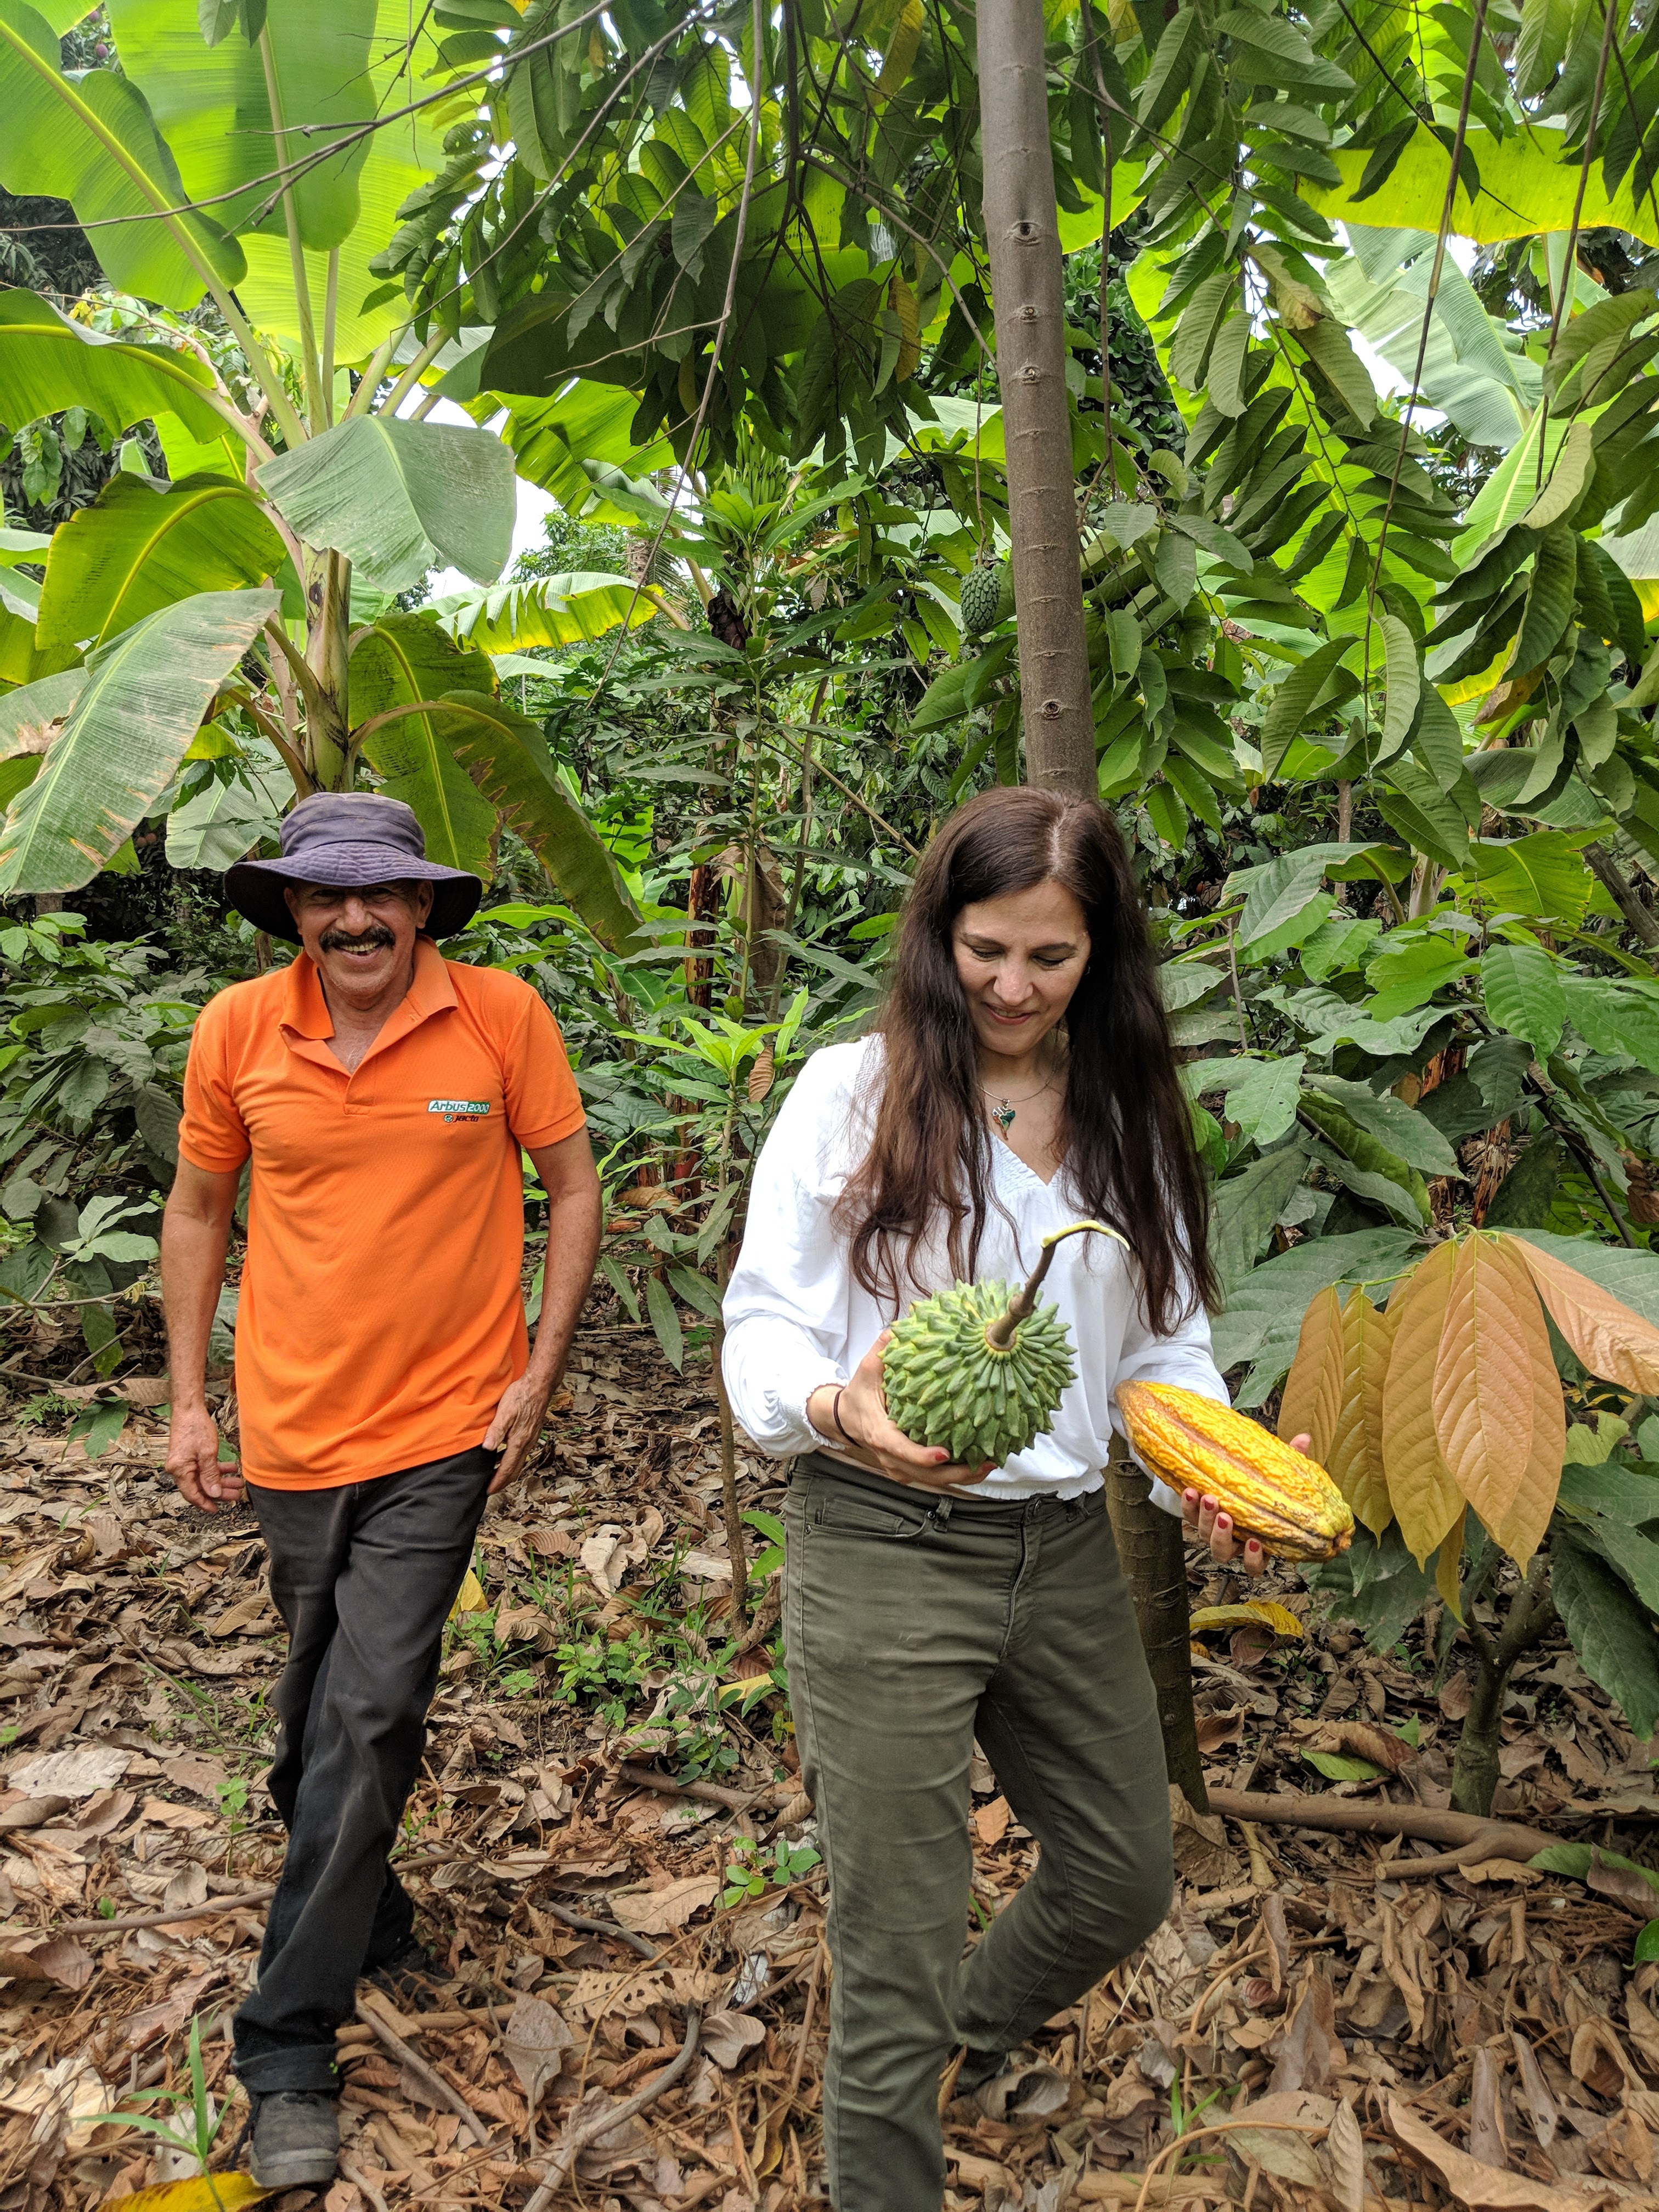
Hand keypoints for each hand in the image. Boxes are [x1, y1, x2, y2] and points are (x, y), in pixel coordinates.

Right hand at [166, 1402, 241, 1513]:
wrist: (188, 1409)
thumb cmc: (196, 1427)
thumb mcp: (208, 1453)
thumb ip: (210, 1475)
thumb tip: (214, 1494)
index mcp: (179, 1470)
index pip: (192, 1495)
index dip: (205, 1504)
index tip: (217, 1509)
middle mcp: (178, 1468)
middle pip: (199, 1487)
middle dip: (219, 1492)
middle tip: (236, 1494)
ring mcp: (183, 1462)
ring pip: (203, 1477)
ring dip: (220, 1480)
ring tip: (237, 1482)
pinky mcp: (188, 1456)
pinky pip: (202, 1467)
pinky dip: (216, 1469)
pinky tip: (230, 1468)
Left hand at [484, 1372, 552, 1492]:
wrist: (540, 1386)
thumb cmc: (521, 1396)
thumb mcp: (505, 1412)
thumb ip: (496, 1431)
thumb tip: (487, 1448)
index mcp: (519, 1441)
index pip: (507, 1468)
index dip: (498, 1481)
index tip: (489, 1491)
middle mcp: (527, 1443)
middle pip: (516, 1470)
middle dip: (504, 1482)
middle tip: (492, 1489)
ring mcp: (531, 1439)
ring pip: (520, 1462)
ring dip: (508, 1472)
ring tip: (497, 1476)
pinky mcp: (532, 1433)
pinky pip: (522, 1453)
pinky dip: (513, 1461)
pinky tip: (505, 1456)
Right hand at [809, 1333, 991, 1492]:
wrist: (843, 1418)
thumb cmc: (859, 1392)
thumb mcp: (867, 1368)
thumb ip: (883, 1348)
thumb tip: (901, 1327)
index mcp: (879, 1433)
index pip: (901, 1450)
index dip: (923, 1456)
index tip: (946, 1452)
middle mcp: (889, 1456)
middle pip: (925, 1474)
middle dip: (957, 1473)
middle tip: (988, 1462)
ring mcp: (897, 1467)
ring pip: (931, 1481)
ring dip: (961, 1477)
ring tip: (991, 1464)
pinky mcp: (906, 1470)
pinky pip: (931, 1479)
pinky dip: (954, 1476)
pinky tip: (978, 1465)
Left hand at [1180, 1431, 1310, 1573]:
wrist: (1226, 1470)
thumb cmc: (1260, 1480)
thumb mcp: (1276, 1472)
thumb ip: (1290, 1460)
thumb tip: (1304, 1438)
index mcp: (1256, 1539)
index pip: (1255, 1564)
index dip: (1253, 1558)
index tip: (1254, 1541)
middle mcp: (1233, 1540)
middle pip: (1224, 1553)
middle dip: (1222, 1538)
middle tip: (1225, 1517)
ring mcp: (1212, 1529)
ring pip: (1205, 1537)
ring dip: (1205, 1520)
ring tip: (1209, 1499)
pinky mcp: (1195, 1514)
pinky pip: (1188, 1516)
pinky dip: (1188, 1505)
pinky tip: (1191, 1491)